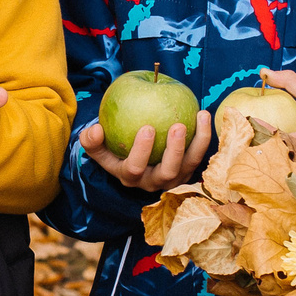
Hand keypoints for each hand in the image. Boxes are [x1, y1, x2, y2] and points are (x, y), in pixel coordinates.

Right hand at [79, 108, 213, 191]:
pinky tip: (204, 114)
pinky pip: (199, 155)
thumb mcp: (97, 146)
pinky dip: (204, 136)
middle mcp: (152, 182)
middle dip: (174, 151)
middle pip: (167, 173)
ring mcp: (172, 179)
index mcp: (129, 177)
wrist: (131, 158)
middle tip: (178, 125)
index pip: (134, 169)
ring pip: (189, 165)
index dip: (141, 152)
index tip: (147, 127)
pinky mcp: (187, 171)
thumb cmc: (112, 148)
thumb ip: (91, 140)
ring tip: (200, 115)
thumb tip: (96, 130)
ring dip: (197, 142)